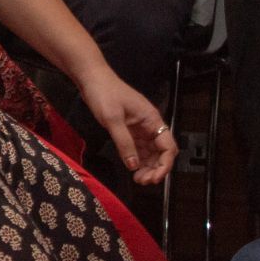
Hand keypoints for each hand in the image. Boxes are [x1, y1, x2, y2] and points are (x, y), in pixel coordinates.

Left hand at [76, 68, 176, 183]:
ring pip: (150, 152)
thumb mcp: (112, 119)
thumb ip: (124, 142)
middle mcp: (150, 124)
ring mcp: (139, 127)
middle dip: (155, 168)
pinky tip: (131, 168)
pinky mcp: (129, 128)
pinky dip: (137, 159)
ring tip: (138, 179)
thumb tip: (134, 165)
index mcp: (152, 120)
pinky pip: (138, 147)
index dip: (164, 164)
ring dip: (147, 166)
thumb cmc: (104, 93)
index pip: (168, 146)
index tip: (155, 177)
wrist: (91, 78)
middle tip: (143, 181)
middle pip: (161, 152)